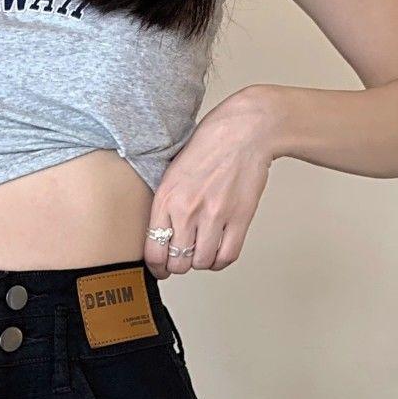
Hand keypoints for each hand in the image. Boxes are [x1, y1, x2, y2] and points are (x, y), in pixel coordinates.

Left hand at [143, 85, 280, 279]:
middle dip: (180, 265)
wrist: (244, 131)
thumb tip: (160, 237)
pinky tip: (219, 250)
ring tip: (203, 249)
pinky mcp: (239, 218)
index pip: (153, 251)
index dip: (157, 267)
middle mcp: (187, 210)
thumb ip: (165, 205)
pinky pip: (227, 256)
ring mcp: (214, 215)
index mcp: (166, 199)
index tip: (161, 268)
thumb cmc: (209, 146)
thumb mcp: (172, 173)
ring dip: (202, 261)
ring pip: (202, 263)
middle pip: (177, 263)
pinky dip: (221, 260)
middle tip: (184, 257)